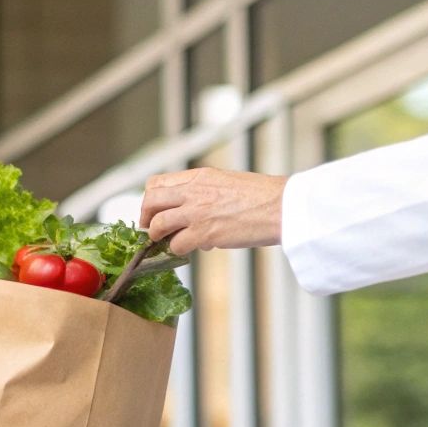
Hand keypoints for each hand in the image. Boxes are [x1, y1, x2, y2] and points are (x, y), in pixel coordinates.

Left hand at [140, 168, 285, 255]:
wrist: (281, 206)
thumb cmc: (263, 197)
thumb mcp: (227, 184)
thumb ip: (206, 195)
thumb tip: (194, 218)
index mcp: (199, 176)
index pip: (157, 182)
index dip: (150, 199)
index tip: (153, 211)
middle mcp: (193, 191)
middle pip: (150, 200)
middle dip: (145, 217)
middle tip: (150, 230)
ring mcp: (197, 212)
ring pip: (157, 224)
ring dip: (157, 236)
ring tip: (165, 243)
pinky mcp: (204, 233)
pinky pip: (176, 244)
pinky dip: (178, 250)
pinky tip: (190, 250)